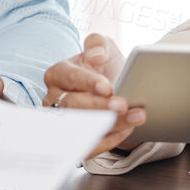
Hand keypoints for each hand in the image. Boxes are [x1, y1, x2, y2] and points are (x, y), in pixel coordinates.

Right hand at [43, 33, 143, 159]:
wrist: (114, 89)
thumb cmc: (104, 68)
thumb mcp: (102, 47)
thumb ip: (98, 43)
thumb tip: (97, 56)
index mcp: (58, 73)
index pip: (70, 77)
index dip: (88, 82)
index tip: (107, 87)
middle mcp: (54, 99)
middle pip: (74, 105)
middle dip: (101, 106)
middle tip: (124, 105)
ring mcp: (62, 122)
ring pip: (81, 127)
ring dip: (110, 124)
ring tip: (136, 117)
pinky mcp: (73, 141)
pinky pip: (88, 146)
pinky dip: (109, 139)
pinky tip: (128, 129)